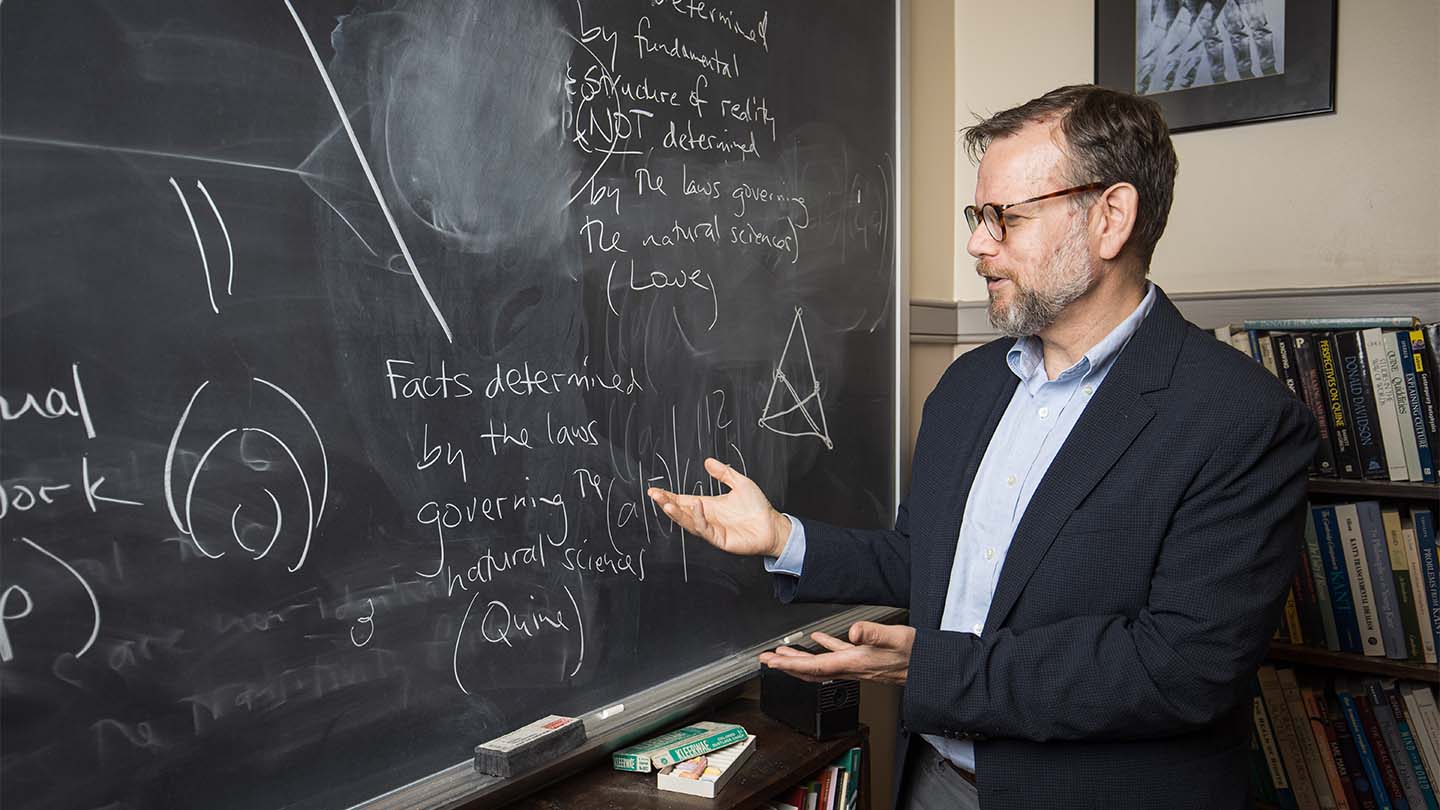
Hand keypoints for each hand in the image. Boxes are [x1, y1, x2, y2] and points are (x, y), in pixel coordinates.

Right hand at [646, 457, 791, 557]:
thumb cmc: (758, 507)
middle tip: (655, 495)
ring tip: (668, 503)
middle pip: (681, 511)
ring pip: (688, 522)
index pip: (683, 500)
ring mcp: (711, 529)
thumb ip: (724, 473)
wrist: (772, 525)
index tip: (654, 490)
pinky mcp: (719, 538)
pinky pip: (704, 528)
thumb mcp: (740, 483)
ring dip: (677, 513)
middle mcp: (707, 517)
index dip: (668, 496)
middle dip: (666, 503)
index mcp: (708, 505)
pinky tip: (696, 506)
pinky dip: (698, 518)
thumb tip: (708, 461)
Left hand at [758, 621, 913, 685]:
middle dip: (785, 666)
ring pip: (819, 666)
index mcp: (854, 662)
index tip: (771, 662)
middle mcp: (851, 668)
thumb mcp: (896, 638)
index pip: (814, 666)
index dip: (790, 665)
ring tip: (783, 653)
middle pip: (810, 671)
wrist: (929, 666)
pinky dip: (823, 647)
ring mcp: (856, 665)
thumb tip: (853, 632)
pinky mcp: (863, 660)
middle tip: (766, 660)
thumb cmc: (916, 654)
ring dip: (799, 660)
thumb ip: (873, 633)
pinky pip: (836, 655)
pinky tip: (818, 638)